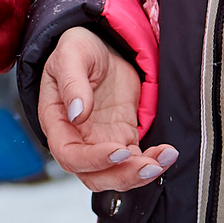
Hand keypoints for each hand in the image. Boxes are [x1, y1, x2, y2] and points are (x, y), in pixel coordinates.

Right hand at [39, 26, 175, 193]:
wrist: (100, 46)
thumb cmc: (78, 49)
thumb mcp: (72, 54)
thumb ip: (72, 82)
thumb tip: (76, 113)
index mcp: (56, 121)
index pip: (69, 155)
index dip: (92, 160)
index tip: (119, 150)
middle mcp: (76, 138)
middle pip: (93, 175)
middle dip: (122, 176)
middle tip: (148, 166)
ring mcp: (100, 141)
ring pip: (116, 174)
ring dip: (140, 175)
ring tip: (164, 160)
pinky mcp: (122, 137)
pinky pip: (136, 160)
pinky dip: (153, 162)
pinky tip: (167, 153)